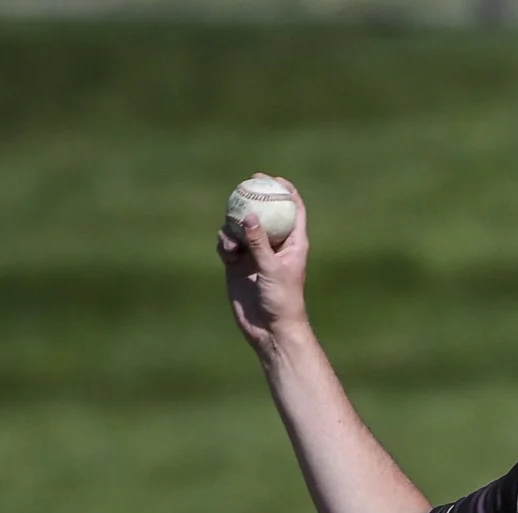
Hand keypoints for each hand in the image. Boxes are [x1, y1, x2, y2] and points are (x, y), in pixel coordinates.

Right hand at [218, 176, 311, 354]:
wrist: (269, 329)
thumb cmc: (282, 300)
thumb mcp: (272, 269)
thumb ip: (259, 242)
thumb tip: (248, 215)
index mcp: (293, 244)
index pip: (293, 211)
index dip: (285, 192)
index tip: (273, 179)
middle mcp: (274, 246)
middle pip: (264, 213)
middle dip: (253, 198)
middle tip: (243, 184)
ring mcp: (255, 254)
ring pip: (241, 227)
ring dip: (234, 226)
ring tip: (233, 239)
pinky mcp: (238, 265)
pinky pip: (227, 244)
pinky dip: (225, 242)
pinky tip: (227, 251)